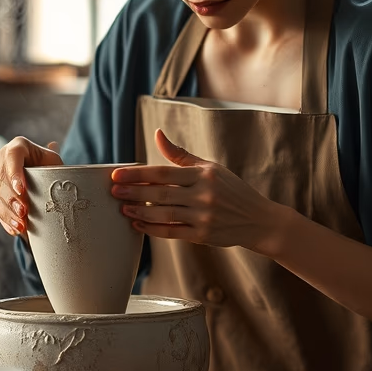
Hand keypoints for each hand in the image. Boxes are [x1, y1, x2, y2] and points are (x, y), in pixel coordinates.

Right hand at [0, 137, 61, 236]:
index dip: (14, 172)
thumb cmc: (50, 171)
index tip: (22, 190)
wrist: (41, 185)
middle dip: (12, 197)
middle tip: (24, 212)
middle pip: (0, 177)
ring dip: (8, 211)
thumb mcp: (54, 165)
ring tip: (21, 224)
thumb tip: (53, 145)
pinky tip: (15, 229)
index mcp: (18, 146)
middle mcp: (1, 158)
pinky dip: (4, 218)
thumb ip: (53, 160)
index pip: (12, 155)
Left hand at [111, 129, 281, 252]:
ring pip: (164, 214)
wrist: (258, 220)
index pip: (164, 172)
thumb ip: (180, 155)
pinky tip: (138, 224)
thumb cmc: (231, 190)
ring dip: (140, 211)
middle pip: (160, 193)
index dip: (138, 173)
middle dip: (133, 192)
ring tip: (123, 207)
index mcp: (203, 175)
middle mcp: (204, 195)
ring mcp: (203, 217)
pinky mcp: (203, 236)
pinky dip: (152, 229)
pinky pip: (172, 232)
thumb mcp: (210, 168)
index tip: (117, 174)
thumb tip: (157, 134)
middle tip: (113, 190)